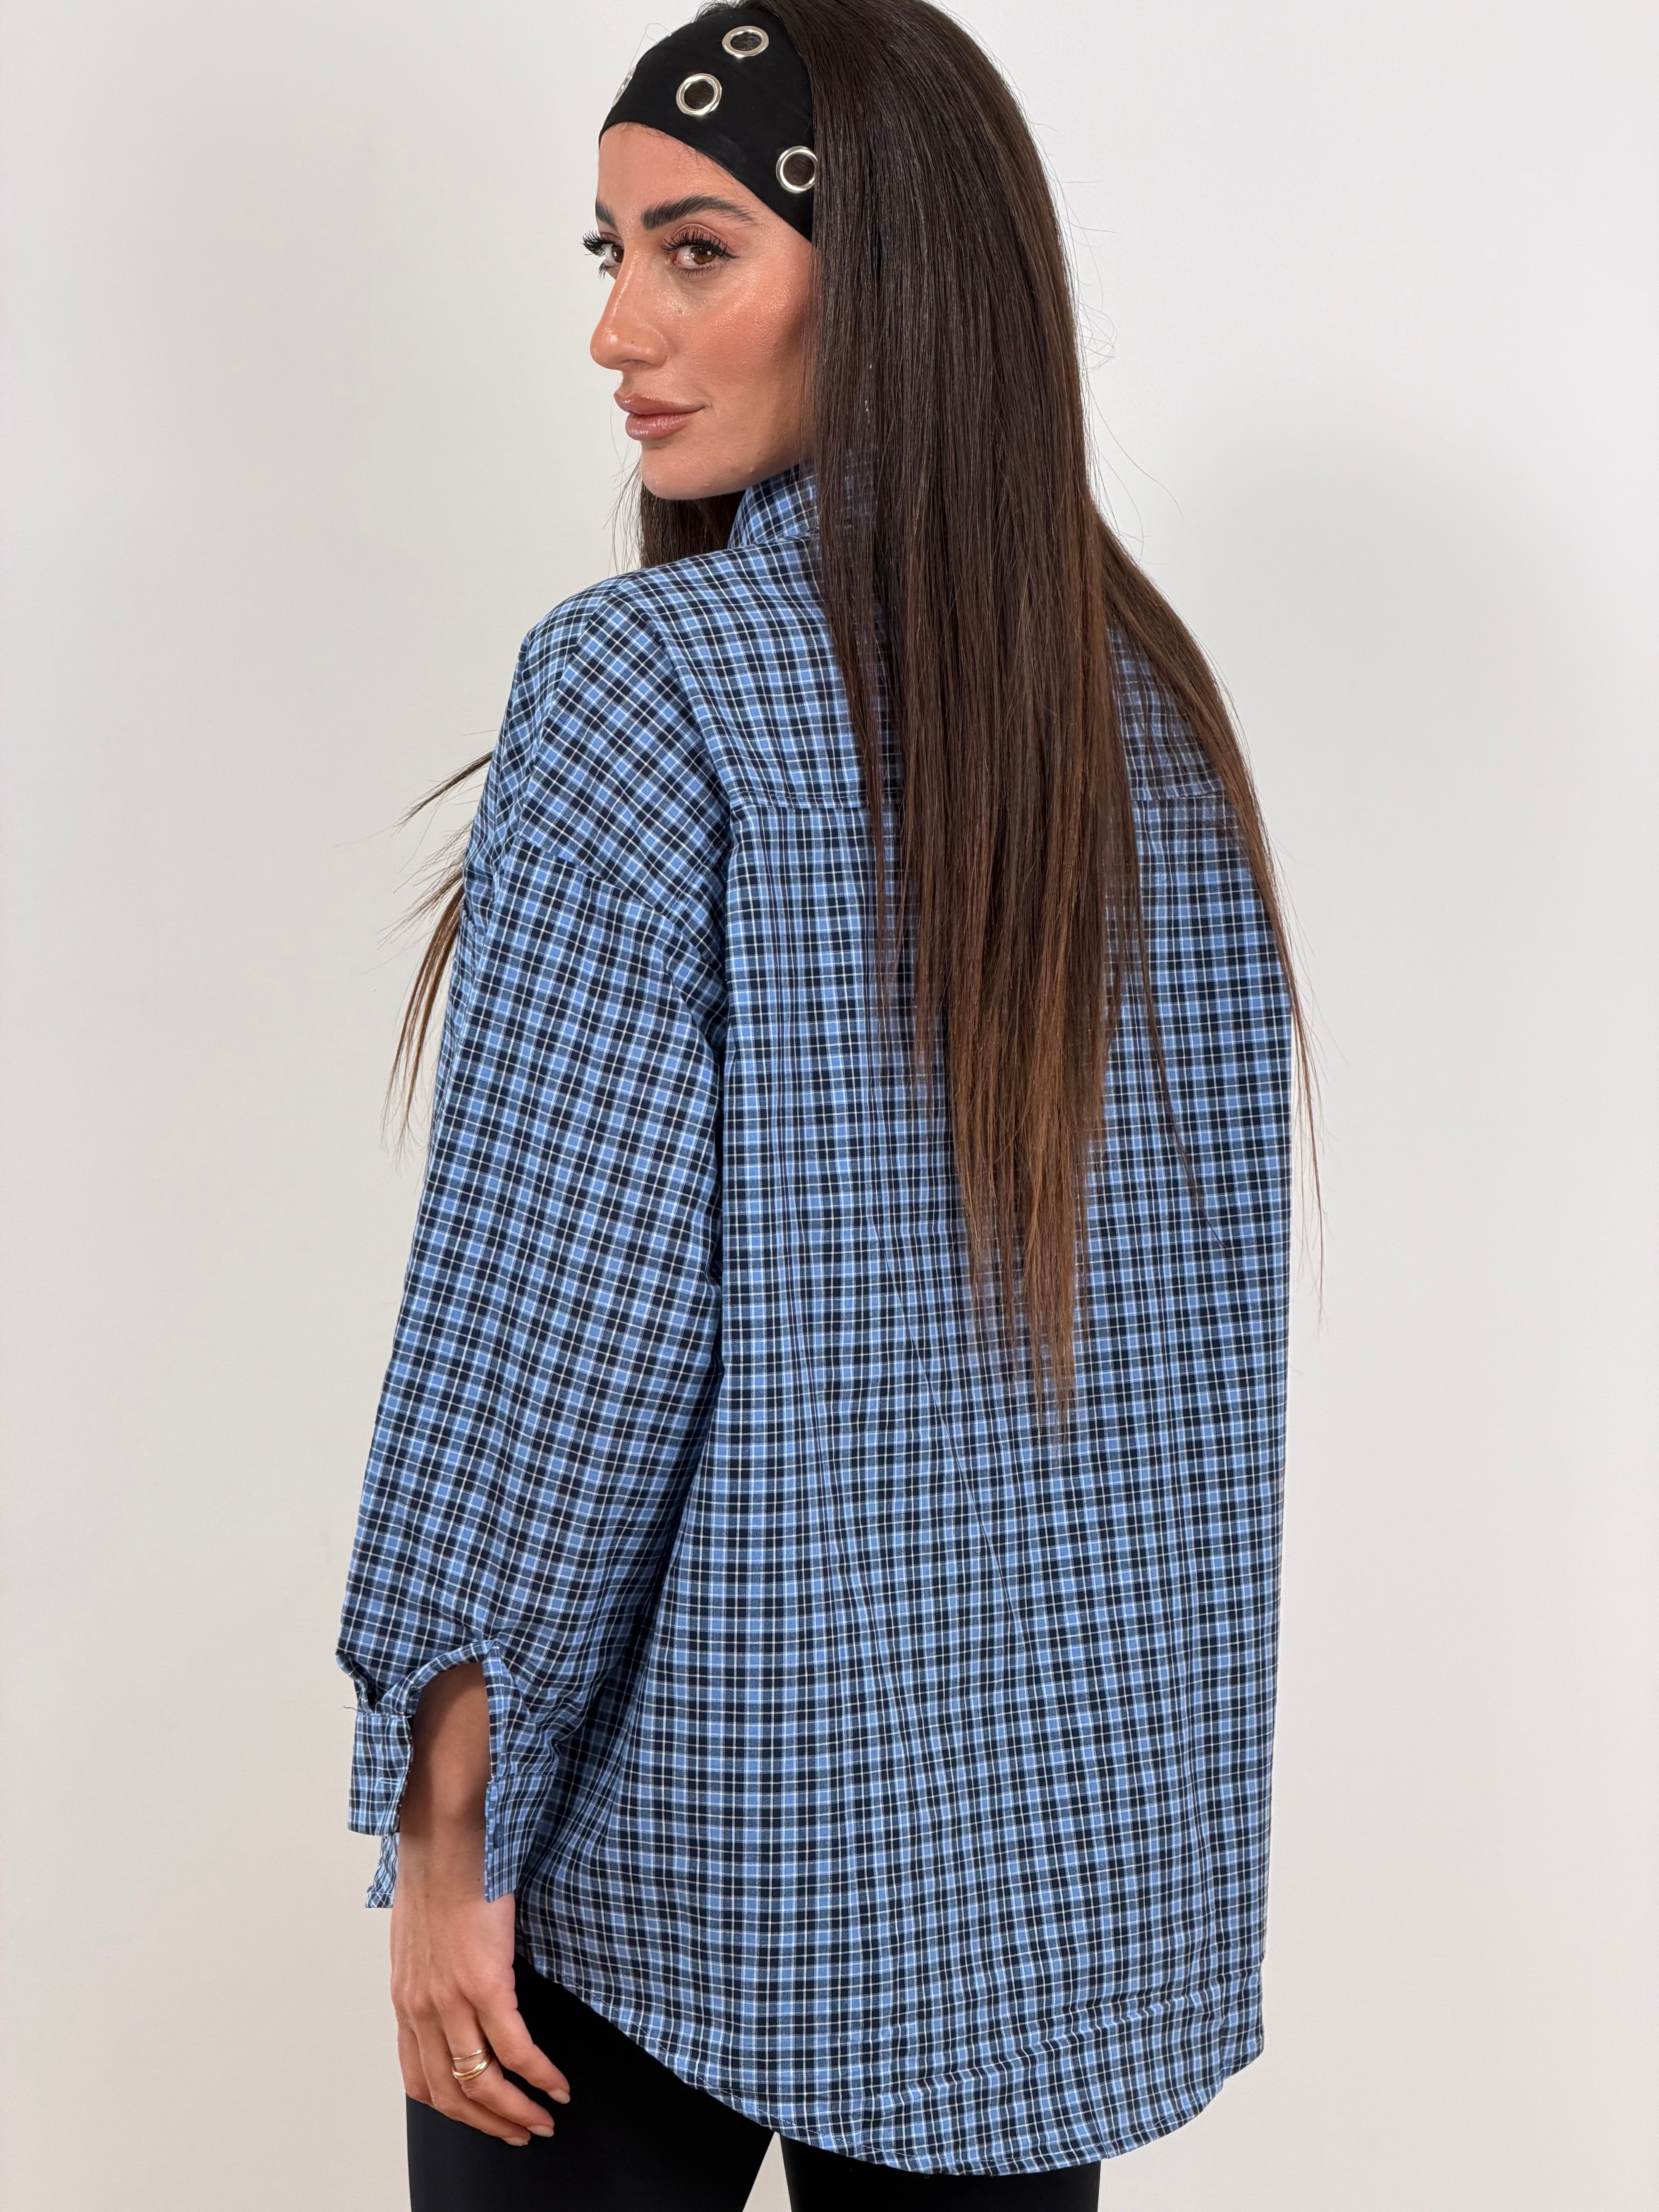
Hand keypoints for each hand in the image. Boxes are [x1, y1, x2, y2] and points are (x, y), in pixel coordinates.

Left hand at [390, 1861, 569, 2144]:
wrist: (445, 1833)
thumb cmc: (437, 1871)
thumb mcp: (419, 1935)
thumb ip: (431, 1972)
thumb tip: (451, 1990)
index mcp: (406, 1998)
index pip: (419, 2079)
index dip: (454, 2109)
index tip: (482, 2118)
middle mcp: (422, 2008)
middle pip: (451, 2094)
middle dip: (489, 2122)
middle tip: (521, 2133)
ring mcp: (452, 1998)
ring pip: (483, 2081)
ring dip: (516, 2111)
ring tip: (543, 2119)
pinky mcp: (486, 1981)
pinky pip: (515, 2047)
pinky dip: (539, 2074)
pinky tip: (556, 2084)